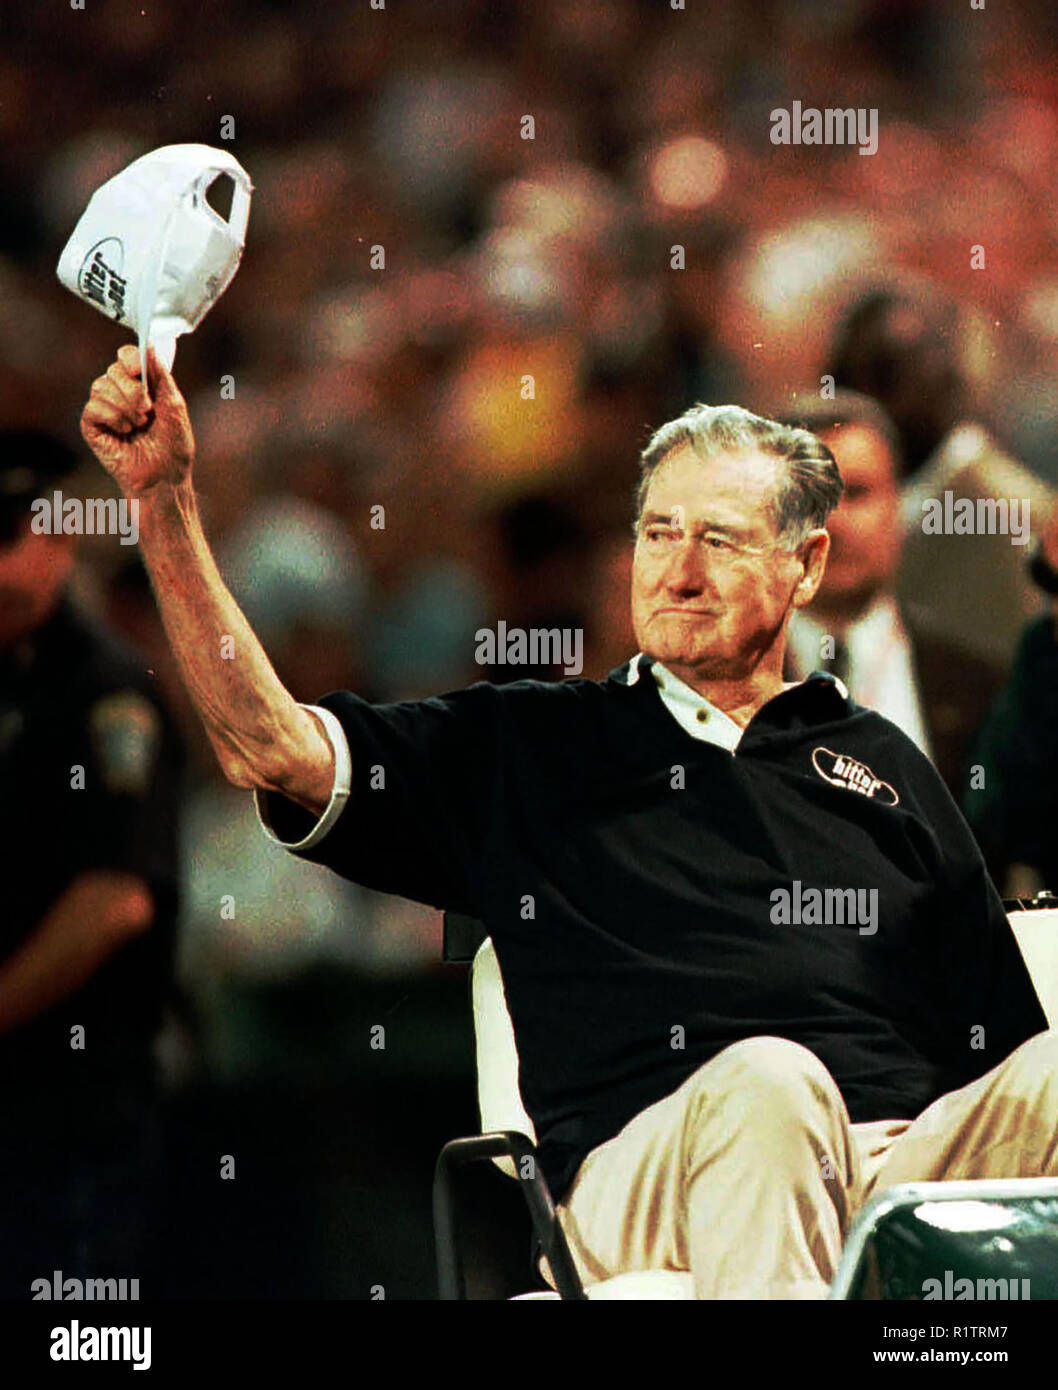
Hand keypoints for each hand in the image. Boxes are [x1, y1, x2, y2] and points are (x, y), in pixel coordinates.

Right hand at [80, 344, 194, 496]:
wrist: (165, 478)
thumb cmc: (173, 445)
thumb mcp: (174, 405)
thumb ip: (161, 374)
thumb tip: (148, 344)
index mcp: (141, 384)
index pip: (126, 356)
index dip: (130, 358)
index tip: (140, 370)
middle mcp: (120, 392)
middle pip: (113, 370)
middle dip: (132, 389)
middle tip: (147, 410)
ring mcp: (104, 408)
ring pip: (100, 386)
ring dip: (124, 407)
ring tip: (139, 425)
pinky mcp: (92, 425)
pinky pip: (93, 407)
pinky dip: (112, 417)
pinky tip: (124, 432)